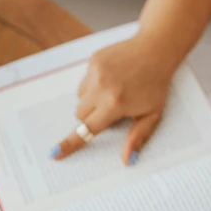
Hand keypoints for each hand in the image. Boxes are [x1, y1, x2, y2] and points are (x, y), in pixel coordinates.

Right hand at [51, 37, 177, 164]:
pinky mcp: (93, 61)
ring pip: (80, 98)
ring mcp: (95, 72)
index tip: (54, 153)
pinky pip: (84, 81)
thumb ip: (137, 137)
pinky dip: (94, 85)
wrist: (155, 50)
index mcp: (115, 103)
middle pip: (80, 114)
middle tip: (111, 110)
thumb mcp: (152, 114)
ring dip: (91, 100)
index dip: (71, 143)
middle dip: (90, 117)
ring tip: (114, 91)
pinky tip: (112, 78)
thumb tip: (127, 161)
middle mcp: (101, 88)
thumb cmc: (156, 85)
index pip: (88, 129)